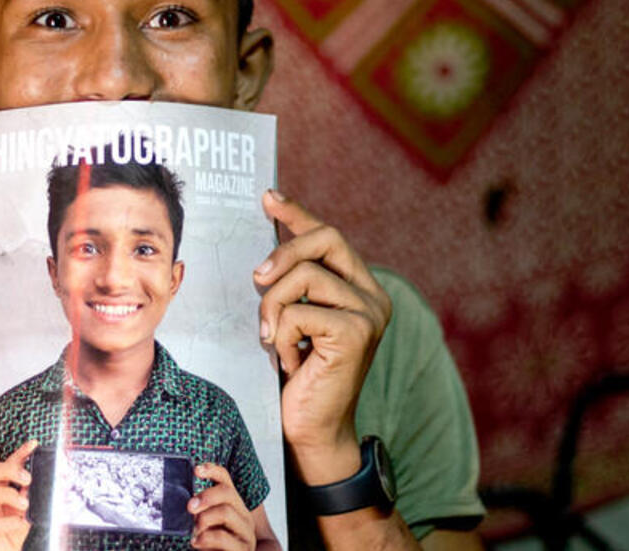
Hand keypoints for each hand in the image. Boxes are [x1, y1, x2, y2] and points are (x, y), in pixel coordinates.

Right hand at [0, 440, 36, 550]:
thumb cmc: (10, 533)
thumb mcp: (23, 511)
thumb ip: (28, 497)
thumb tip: (38, 484)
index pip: (6, 466)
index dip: (19, 454)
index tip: (33, 445)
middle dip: (10, 470)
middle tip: (28, 478)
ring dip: (11, 496)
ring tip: (25, 504)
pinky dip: (9, 522)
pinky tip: (20, 522)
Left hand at [189, 462, 255, 550]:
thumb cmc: (213, 546)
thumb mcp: (205, 526)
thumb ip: (200, 512)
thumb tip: (184, 501)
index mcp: (233, 505)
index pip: (225, 480)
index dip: (212, 470)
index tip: (196, 469)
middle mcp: (242, 515)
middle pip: (227, 493)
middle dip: (207, 496)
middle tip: (189, 506)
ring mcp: (245, 532)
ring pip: (227, 512)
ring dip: (205, 518)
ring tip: (194, 528)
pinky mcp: (242, 549)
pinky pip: (224, 537)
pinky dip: (207, 537)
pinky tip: (196, 541)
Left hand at [254, 190, 392, 484]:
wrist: (311, 430)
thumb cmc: (298, 375)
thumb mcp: (293, 319)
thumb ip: (293, 283)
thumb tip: (267, 239)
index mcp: (361, 288)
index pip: (330, 234)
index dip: (298, 213)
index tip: (268, 197)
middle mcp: (373, 296)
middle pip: (325, 239)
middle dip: (282, 253)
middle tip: (255, 280)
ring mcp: (369, 313)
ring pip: (303, 277)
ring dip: (273, 308)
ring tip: (273, 339)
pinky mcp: (356, 333)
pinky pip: (298, 311)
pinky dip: (280, 335)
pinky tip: (289, 361)